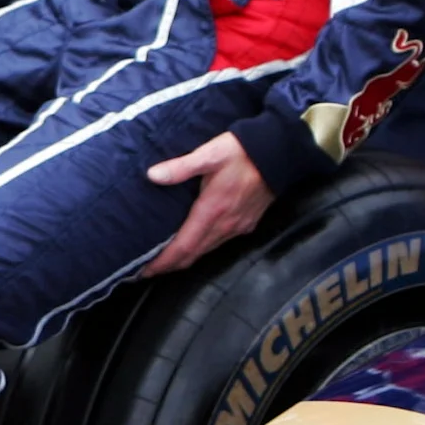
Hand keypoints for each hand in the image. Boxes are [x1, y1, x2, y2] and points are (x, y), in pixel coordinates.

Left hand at [143, 131, 272, 275]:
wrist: (279, 153)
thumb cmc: (241, 152)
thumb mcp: (209, 154)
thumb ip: (180, 167)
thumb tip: (152, 176)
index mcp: (212, 211)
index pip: (184, 247)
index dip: (164, 262)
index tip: (145, 271)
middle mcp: (225, 226)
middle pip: (194, 255)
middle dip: (170, 266)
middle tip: (148, 270)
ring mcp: (238, 227)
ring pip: (207, 251)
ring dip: (186, 258)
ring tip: (166, 260)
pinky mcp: (247, 223)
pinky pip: (220, 243)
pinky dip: (202, 248)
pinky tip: (194, 243)